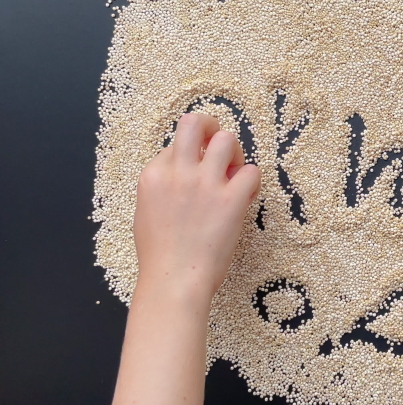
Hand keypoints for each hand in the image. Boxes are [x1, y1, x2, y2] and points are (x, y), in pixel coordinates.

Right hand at [133, 113, 260, 304]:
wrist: (174, 281)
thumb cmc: (160, 255)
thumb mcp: (146, 212)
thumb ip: (163, 186)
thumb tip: (182, 173)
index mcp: (153, 175)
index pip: (176, 142)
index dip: (192, 153)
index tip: (198, 171)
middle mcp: (178, 173)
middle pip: (195, 123)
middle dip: (211, 126)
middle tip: (219, 145)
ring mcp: (205, 185)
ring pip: (227, 139)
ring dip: (235, 152)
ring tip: (234, 172)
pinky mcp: (230, 200)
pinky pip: (252, 171)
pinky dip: (252, 181)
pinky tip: (245, 196)